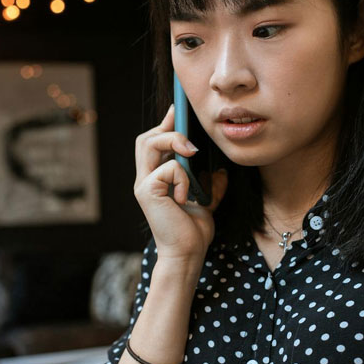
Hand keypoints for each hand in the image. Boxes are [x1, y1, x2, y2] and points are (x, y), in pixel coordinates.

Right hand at [134, 103, 228, 262]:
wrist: (188, 254)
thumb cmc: (193, 231)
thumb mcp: (207, 201)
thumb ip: (210, 184)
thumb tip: (220, 170)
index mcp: (156, 180)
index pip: (154, 143)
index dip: (165, 124)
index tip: (178, 109)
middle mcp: (145, 180)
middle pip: (145, 138)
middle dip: (167, 129)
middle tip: (189, 135)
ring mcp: (143, 185)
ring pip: (149, 143)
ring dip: (173, 142)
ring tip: (192, 153)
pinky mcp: (147, 192)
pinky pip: (168, 168)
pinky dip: (184, 177)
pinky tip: (187, 196)